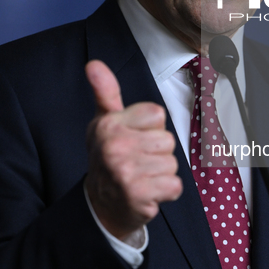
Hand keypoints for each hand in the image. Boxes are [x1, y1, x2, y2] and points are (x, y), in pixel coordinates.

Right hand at [84, 60, 182, 239]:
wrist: (101, 204)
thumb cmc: (108, 156)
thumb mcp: (105, 121)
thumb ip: (105, 91)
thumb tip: (93, 64)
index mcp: (109, 123)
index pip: (157, 114)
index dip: (151, 128)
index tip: (135, 138)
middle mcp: (114, 145)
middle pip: (167, 140)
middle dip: (158, 153)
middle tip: (138, 161)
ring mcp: (124, 171)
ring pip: (172, 163)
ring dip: (162, 173)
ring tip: (142, 176)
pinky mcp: (137, 194)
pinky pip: (175, 186)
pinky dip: (166, 192)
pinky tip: (148, 192)